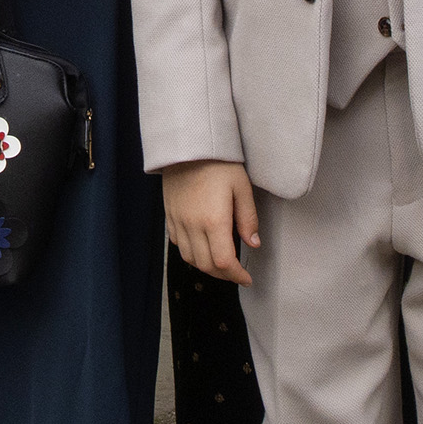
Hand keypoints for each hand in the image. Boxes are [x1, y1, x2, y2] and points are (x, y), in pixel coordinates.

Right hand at [162, 158, 259, 282]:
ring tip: (221, 264)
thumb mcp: (242, 187)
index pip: (223, 262)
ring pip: (189, 258)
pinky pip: (177, 244)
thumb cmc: (218, 163)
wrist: (188, 145)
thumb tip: (253, 243)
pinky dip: (190, 253)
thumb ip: (248, 219)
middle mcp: (192, 226)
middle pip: (206, 265)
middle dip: (223, 275)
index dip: (236, 275)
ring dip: (206, 267)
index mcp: (214, 221)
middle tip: (236, 273)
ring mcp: (178, 221)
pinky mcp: (169, 215)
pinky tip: (201, 247)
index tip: (246, 279)